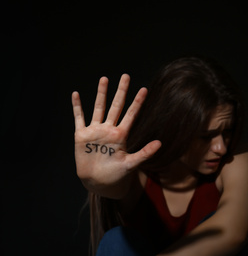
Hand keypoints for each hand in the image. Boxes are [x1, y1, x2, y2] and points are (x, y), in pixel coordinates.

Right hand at [72, 74, 160, 197]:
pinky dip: (77, 107)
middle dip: (121, 91)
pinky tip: (76, 94)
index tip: (144, 89)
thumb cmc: (116, 175)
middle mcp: (109, 129)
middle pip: (116, 106)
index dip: (137, 102)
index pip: (131, 114)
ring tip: (104, 79)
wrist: (98, 183)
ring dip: (101, 94)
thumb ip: (144, 153)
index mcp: (121, 134)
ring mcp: (95, 131)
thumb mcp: (131, 164)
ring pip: (99, 108)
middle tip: (126, 76)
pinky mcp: (82, 136)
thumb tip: (160, 143)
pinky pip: (79, 118)